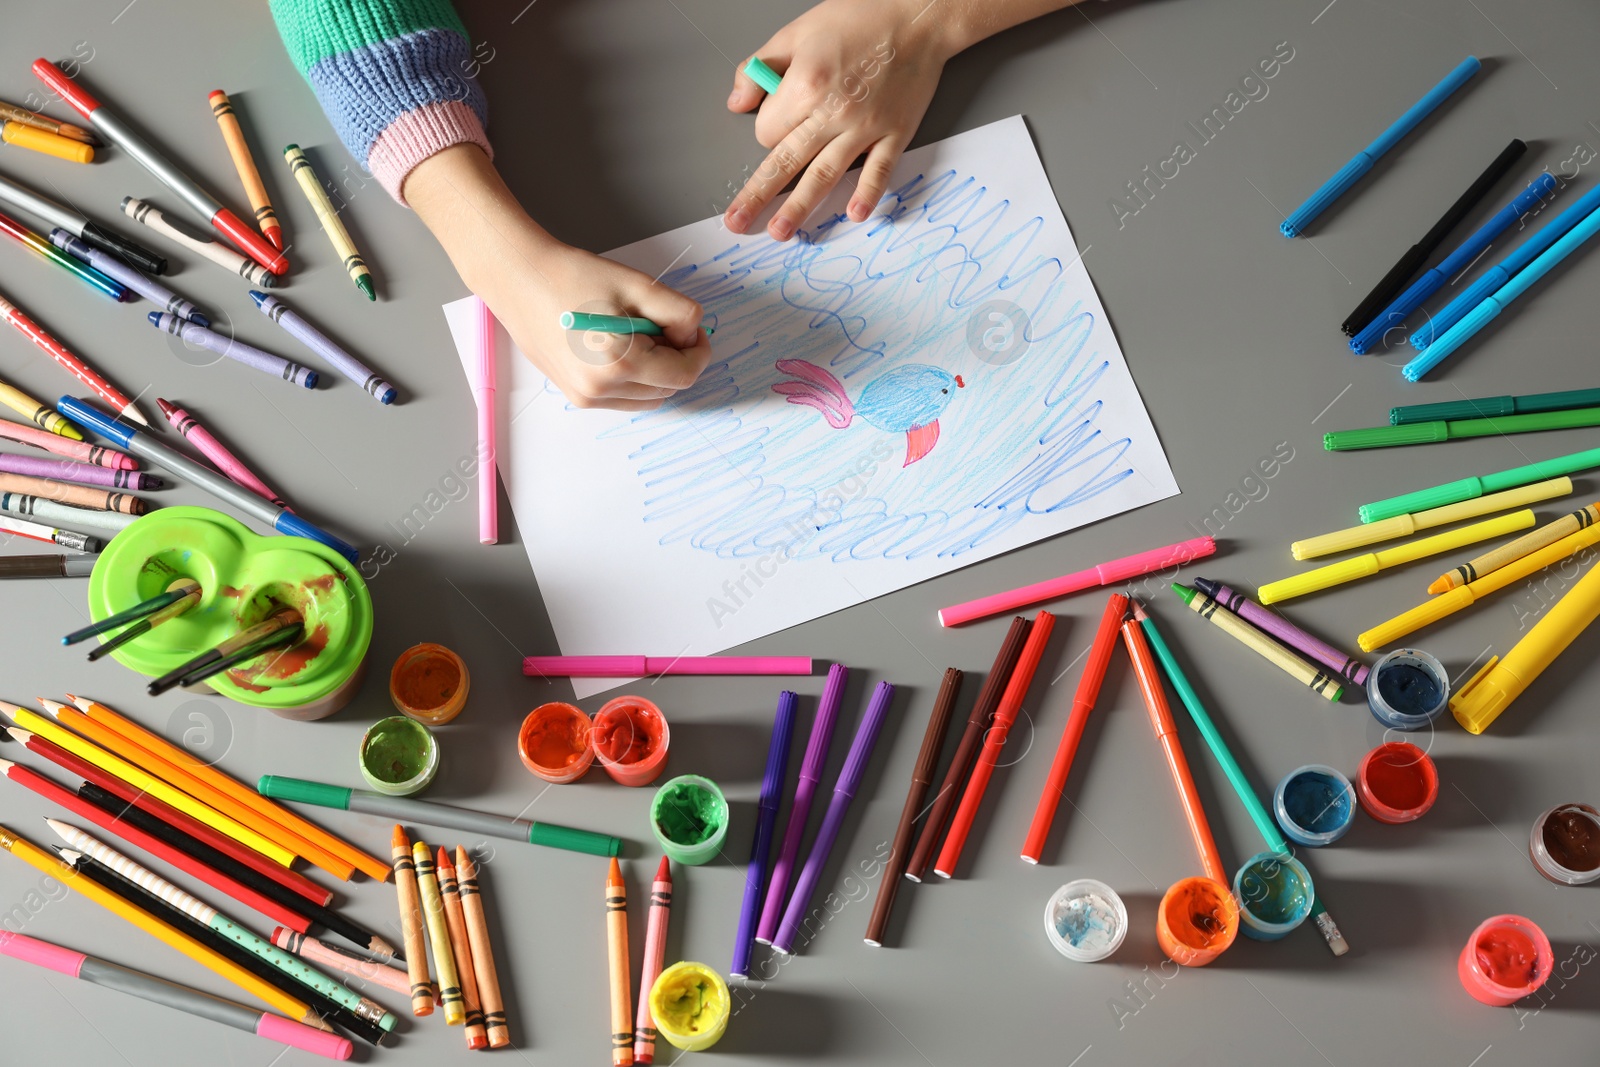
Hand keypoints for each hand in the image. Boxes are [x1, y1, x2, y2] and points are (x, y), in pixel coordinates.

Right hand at [406, 145, 712, 410]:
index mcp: (619, 363)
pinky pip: (623, 397)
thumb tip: (693, 336)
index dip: (698, 352)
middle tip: (662, 324)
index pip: (683, 375)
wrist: (520, 279)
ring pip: (648, 397)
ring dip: (656, 370)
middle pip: (668, 389)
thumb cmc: (571, 277)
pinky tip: (620, 345)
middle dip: (676, 359)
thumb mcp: (638, 286)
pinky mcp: (576, 396)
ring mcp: (586, 398)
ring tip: (637, 332)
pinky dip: (634, 378)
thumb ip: (679, 313)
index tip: (694, 331)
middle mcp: (601, 389)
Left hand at [724, 0, 954, 240]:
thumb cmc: (859, 19)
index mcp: (805, 85)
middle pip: (785, 163)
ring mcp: (865, 127)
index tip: (777, 122)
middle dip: (757, 196)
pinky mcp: (894, 133)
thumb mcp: (797, 32)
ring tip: (781, 233)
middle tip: (738, 224)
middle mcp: (832, 113)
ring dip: (799, 208)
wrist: (917, 16)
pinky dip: (867, 194)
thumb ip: (760, 67)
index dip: (766, 130)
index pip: (768, 130)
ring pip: (823, 175)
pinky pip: (878, 170)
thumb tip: (737, 102)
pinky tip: (853, 215)